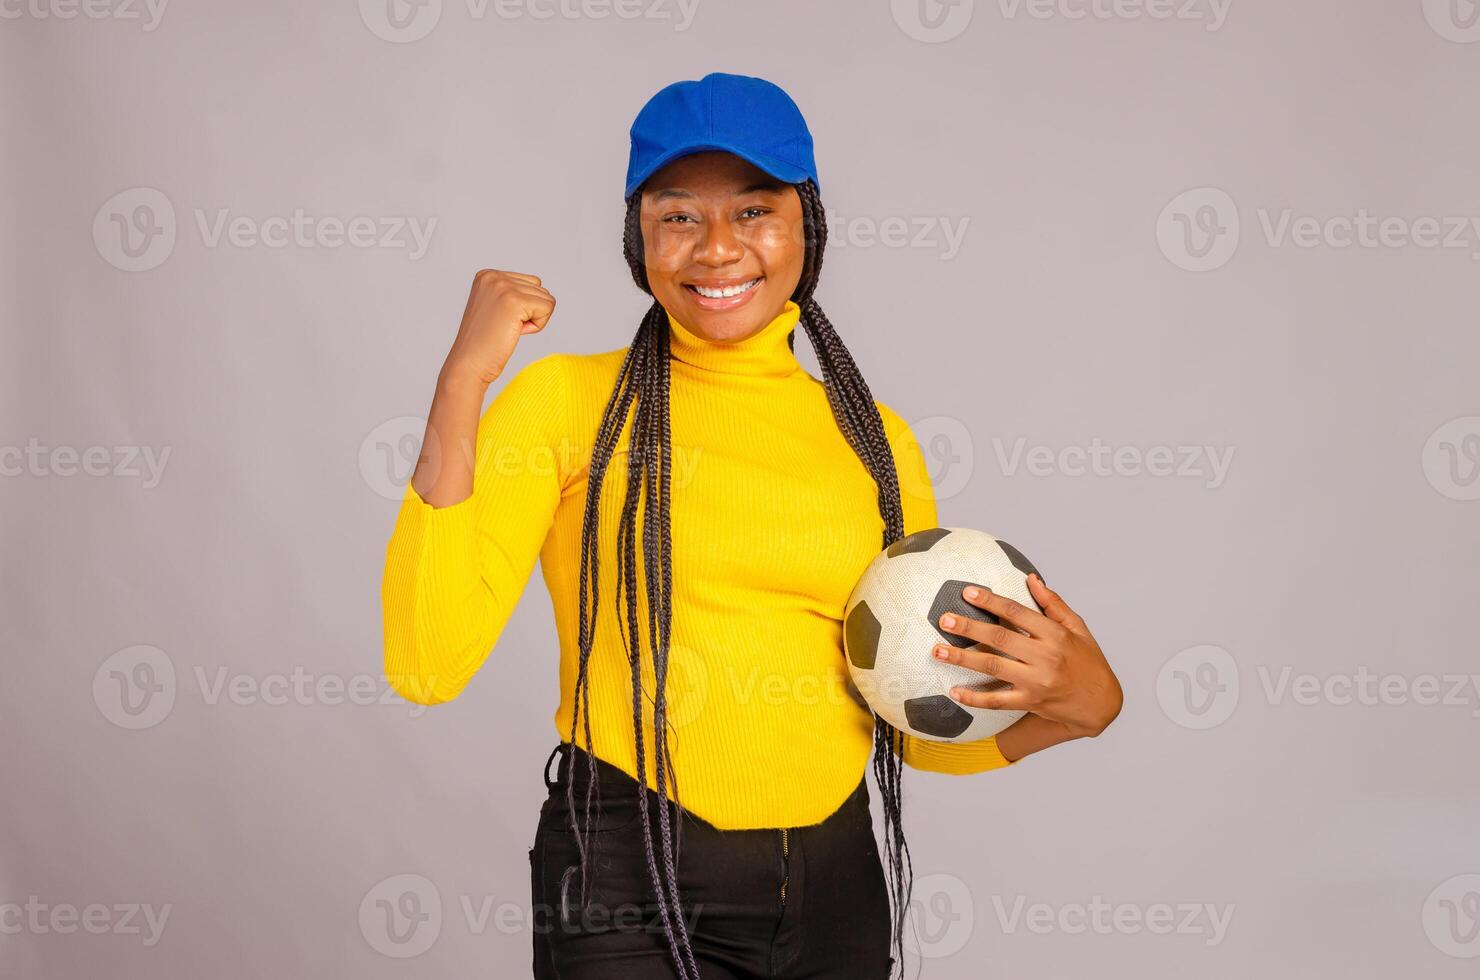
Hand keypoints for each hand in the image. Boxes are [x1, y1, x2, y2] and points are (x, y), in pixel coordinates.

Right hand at [441, 269, 554, 386]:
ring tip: (508, 330)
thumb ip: (512, 293)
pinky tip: (515, 332)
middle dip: (530, 313)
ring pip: (546, 299)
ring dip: (533, 320)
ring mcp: (503, 287)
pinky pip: (548, 308)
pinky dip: (538, 326)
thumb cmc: (483, 344)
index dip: (523, 308)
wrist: (468, 364)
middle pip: (540, 289)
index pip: (531, 283)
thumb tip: (543, 290)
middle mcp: (494, 276)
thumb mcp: (494, 308)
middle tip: (504, 328)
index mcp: (487, 275)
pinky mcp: (515, 301)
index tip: (500, 320)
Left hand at [930, 573, 1122, 739]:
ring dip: (963, 659)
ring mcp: (1036, 682)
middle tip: (944, 619)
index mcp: (1056, 634)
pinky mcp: (1030, 702)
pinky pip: (997, 701)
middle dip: (969, 628)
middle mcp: (1045, 657)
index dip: (991, 601)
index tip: (968, 593)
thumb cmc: (1088, 661)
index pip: (1017, 612)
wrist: (1100, 704)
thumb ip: (1053, 604)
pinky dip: (974, 698)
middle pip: (1000, 638)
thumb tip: (1032, 579)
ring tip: (938, 651)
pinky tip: (954, 691)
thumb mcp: (1078, 628)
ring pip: (993, 668)